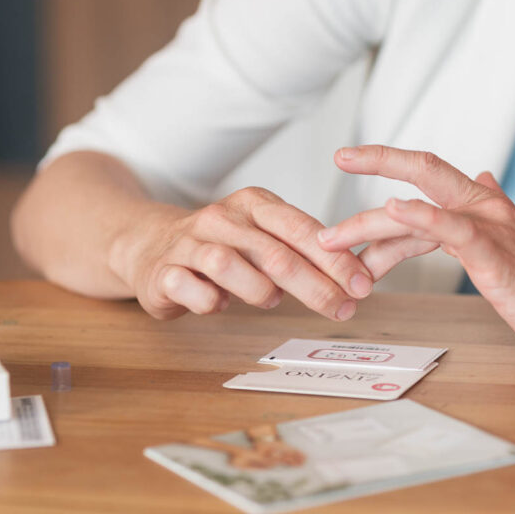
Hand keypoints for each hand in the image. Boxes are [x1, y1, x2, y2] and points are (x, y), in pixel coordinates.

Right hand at [108, 187, 373, 320]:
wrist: (151, 246)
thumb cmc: (224, 247)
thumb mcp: (266, 238)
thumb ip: (304, 254)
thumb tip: (357, 279)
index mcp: (254, 204)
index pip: (301, 229)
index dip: (335, 259)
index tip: (363, 285)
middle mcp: (222, 218)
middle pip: (274, 253)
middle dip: (315, 285)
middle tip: (341, 309)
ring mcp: (189, 243)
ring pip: (228, 264)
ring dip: (259, 291)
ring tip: (271, 301)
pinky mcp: (162, 271)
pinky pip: (188, 288)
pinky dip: (208, 301)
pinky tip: (218, 304)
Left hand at [316, 146, 514, 370]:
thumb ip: (492, 217)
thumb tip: (482, 179)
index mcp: (488, 209)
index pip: (429, 180)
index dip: (387, 168)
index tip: (349, 163)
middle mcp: (487, 210)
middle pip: (423, 172)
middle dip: (374, 162)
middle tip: (334, 167)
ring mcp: (492, 231)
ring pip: (424, 203)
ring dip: (371, 219)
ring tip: (332, 236)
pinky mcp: (497, 259)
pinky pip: (454, 230)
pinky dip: (422, 216)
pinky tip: (396, 209)